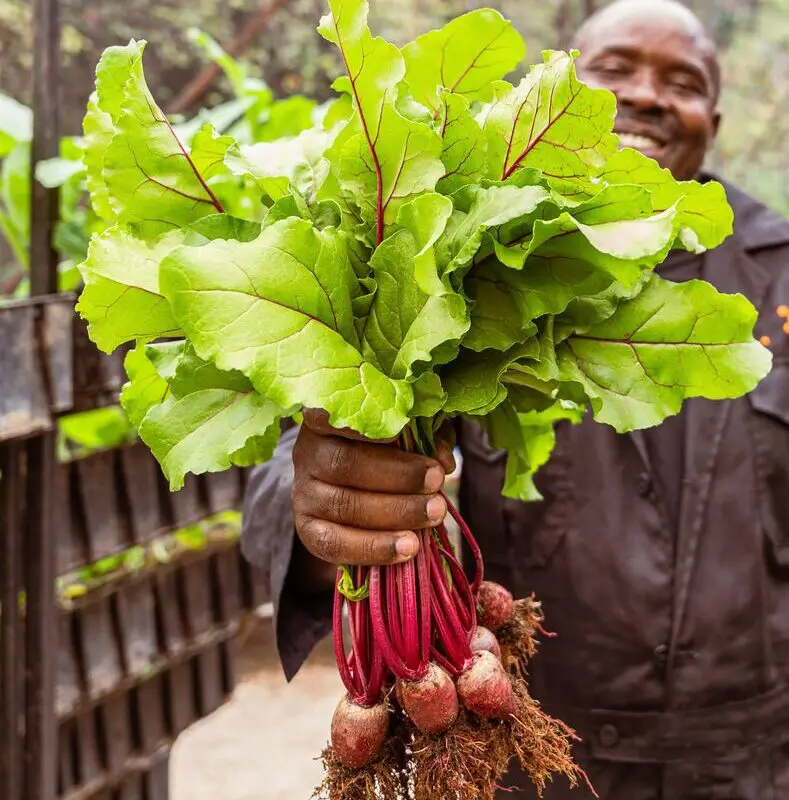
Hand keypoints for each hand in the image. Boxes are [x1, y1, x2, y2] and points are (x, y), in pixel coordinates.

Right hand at [292, 410, 455, 572]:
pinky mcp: (307, 530)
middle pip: (345, 465)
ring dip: (395, 513)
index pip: (329, 416)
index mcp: (324, 421)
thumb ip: (424, 437)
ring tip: (434, 514)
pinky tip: (407, 548)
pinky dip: (374, 548)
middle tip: (437, 481)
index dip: (359, 426)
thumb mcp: (405, 433)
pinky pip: (335, 544)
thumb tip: (443, 462)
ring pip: (344, 506)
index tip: (398, 431)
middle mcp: (307, 454)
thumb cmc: (384, 450)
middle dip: (398, 476)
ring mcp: (303, 494)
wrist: (354, 491)